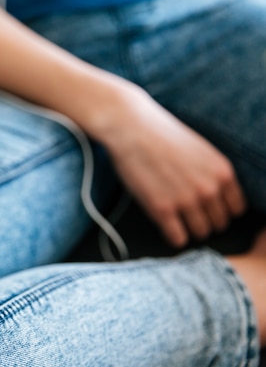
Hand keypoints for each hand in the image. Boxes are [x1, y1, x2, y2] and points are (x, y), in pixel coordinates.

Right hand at [101, 94, 245, 247]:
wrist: (130, 127)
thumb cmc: (160, 135)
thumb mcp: (200, 150)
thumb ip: (212, 174)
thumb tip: (215, 197)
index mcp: (222, 172)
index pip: (236, 210)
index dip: (220, 211)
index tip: (206, 209)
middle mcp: (209, 189)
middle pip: (218, 224)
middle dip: (203, 220)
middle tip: (186, 213)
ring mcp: (186, 200)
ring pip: (199, 233)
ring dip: (188, 229)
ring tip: (174, 218)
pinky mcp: (162, 209)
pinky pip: (178, 239)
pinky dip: (172, 236)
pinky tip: (164, 222)